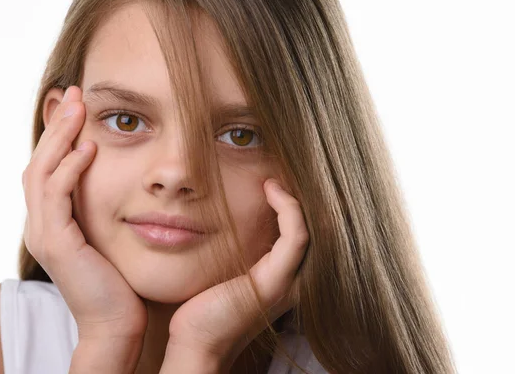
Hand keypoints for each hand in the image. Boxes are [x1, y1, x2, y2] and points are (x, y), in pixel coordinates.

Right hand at [22, 85, 147, 341]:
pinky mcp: (56, 245)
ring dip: (60, 138)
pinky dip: (69, 170)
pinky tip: (89, 149)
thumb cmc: (123, 279)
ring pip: (42, 173)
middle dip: (58, 125)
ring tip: (80, 109)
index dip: (60, 134)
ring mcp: (44, 234)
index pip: (49, 167)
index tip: (80, 104)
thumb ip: (110, 207)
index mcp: (54, 221)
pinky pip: (56, 198)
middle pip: (39, 162)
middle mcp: (42, 224)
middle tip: (75, 93)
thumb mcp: (114, 234)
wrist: (118, 322)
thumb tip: (133, 179)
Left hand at [162, 179, 309, 370]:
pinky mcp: (277, 281)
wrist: (197, 341)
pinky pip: (296, 236)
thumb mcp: (228, 267)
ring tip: (274, 180)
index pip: (305, 230)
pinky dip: (288, 208)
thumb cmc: (205, 305)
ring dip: (295, 198)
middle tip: (281, 172)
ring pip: (311, 228)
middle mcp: (295, 278)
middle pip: (316, 228)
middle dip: (304, 197)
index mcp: (285, 275)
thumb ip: (239, 247)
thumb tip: (228, 212)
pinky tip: (270, 190)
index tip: (273, 180)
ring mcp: (290, 281)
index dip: (296, 202)